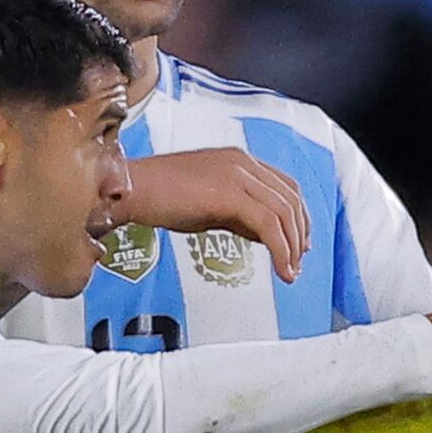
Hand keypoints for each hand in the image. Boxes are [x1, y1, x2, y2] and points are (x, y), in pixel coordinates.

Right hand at [111, 146, 309, 280]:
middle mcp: (242, 162)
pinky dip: (281, 250)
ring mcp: (237, 175)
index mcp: (238, 160)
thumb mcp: (207, 204)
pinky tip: (280, 269)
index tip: (299, 242)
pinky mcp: (229, 194)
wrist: (131, 191)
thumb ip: (237, 214)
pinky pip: (268, 225)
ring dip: (293, 247)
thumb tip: (263, 235)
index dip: (299, 216)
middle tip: (298, 262)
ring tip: (290, 272)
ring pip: (284, 212)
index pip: (285, 186)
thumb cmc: (159, 197)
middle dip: (299, 234)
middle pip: (290, 198)